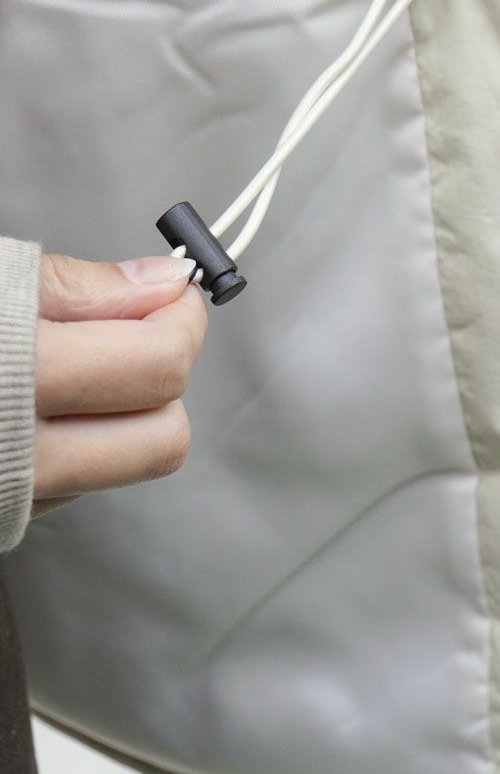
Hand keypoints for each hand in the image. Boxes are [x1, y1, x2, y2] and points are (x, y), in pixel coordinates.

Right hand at [31, 254, 206, 517]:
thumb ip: (79, 286)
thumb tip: (164, 282)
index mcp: (16, 382)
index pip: (156, 366)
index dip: (182, 318)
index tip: (174, 288)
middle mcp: (17, 460)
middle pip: (164, 436)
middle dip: (166, 370)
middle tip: (140, 323)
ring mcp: (12, 499)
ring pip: (129, 467)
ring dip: (128, 411)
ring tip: (82, 358)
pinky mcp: (8, 517)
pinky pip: (80, 484)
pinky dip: (85, 438)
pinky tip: (47, 399)